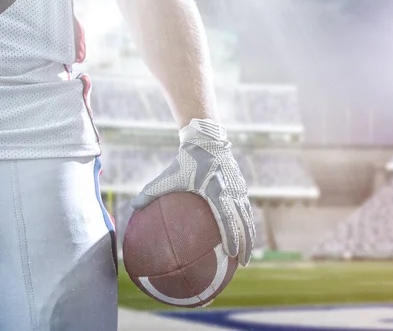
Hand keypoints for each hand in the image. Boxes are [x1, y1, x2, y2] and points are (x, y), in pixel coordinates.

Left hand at [130, 118, 255, 265]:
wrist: (207, 141)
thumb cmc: (186, 160)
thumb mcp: (168, 176)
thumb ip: (151, 192)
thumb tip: (132, 207)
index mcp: (216, 191)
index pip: (227, 218)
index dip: (232, 237)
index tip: (231, 254)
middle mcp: (231, 191)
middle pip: (244, 222)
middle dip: (246, 244)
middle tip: (244, 263)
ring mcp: (239, 189)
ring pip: (248, 217)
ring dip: (249, 236)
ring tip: (247, 255)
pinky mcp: (241, 187)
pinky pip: (246, 209)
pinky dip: (246, 224)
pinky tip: (242, 236)